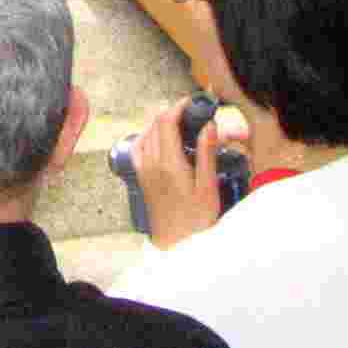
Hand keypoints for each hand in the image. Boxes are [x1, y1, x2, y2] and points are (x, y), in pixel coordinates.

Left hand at [132, 99, 225, 250]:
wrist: (176, 245)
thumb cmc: (196, 220)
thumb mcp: (207, 187)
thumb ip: (206, 153)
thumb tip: (208, 125)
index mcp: (168, 163)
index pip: (166, 122)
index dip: (178, 107)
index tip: (193, 102)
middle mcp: (150, 163)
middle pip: (155, 124)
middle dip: (172, 113)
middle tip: (193, 113)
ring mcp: (143, 170)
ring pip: (147, 134)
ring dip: (161, 124)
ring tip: (181, 125)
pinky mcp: (141, 178)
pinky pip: (140, 147)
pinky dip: (149, 136)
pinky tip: (161, 140)